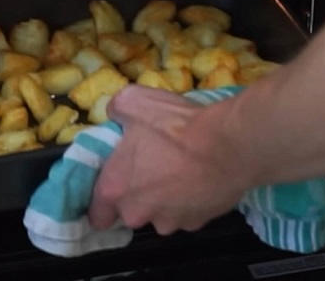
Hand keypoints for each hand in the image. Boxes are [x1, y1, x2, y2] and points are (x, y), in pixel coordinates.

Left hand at [87, 85, 248, 235]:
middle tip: (151, 167)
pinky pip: (187, 213)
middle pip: (131, 212)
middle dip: (138, 196)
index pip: (97, 215)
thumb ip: (116, 109)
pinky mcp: (198, 223)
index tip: (114, 186)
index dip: (103, 202)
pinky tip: (199, 177)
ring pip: (160, 215)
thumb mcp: (134, 101)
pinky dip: (191, 200)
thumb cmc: (175, 126)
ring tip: (179, 170)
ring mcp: (170, 222)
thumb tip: (115, 114)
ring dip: (165, 199)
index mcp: (115, 189)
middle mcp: (138, 213)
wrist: (228, 144)